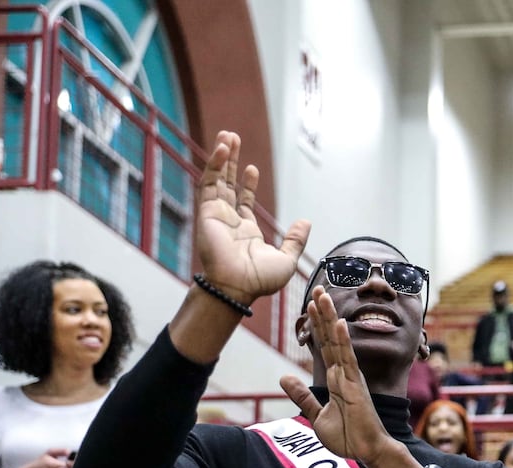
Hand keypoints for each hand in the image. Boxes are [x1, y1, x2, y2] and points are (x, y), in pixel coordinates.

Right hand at [195, 131, 309, 302]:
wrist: (238, 287)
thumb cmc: (260, 280)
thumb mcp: (286, 259)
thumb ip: (295, 240)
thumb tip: (306, 222)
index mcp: (245, 230)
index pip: (242, 200)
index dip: (246, 183)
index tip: (251, 167)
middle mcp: (228, 220)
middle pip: (227, 183)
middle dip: (230, 161)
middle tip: (232, 138)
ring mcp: (216, 214)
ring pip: (216, 179)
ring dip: (221, 157)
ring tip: (227, 135)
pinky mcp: (206, 212)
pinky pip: (209, 183)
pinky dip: (214, 166)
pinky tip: (222, 149)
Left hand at [279, 289, 392, 462]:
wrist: (366, 451)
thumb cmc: (347, 435)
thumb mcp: (316, 415)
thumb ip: (303, 395)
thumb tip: (284, 377)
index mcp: (337, 378)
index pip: (325, 345)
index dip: (317, 324)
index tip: (309, 304)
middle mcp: (345, 372)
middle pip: (331, 337)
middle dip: (323, 312)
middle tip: (316, 288)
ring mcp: (350, 377)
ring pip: (338, 342)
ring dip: (330, 318)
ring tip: (323, 295)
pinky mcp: (355, 386)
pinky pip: (348, 359)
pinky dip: (343, 340)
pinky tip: (338, 323)